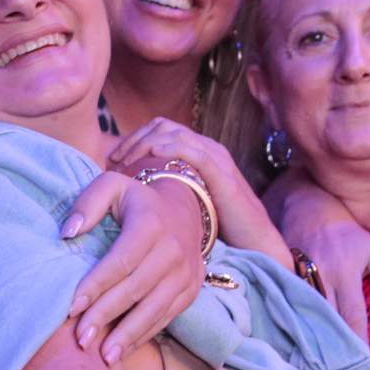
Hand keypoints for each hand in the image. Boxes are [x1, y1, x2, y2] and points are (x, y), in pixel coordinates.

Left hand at [58, 170, 204, 363]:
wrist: (184, 209)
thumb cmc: (136, 201)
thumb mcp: (111, 186)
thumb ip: (86, 204)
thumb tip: (67, 233)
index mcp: (151, 224)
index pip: (121, 260)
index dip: (96, 285)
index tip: (72, 307)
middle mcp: (174, 250)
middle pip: (136, 289)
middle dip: (107, 315)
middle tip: (80, 338)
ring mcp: (186, 273)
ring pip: (155, 308)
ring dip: (128, 335)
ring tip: (103, 356)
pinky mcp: (191, 290)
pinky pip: (167, 316)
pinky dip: (144, 335)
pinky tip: (122, 349)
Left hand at [105, 118, 282, 255]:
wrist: (256, 243)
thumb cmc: (221, 228)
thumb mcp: (188, 202)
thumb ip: (168, 192)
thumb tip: (132, 197)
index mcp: (198, 153)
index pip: (160, 130)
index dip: (133, 140)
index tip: (113, 160)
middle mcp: (207, 149)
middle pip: (162, 126)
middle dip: (133, 139)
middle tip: (113, 160)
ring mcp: (216, 159)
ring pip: (174, 133)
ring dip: (143, 143)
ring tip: (124, 162)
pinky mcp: (222, 174)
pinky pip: (194, 151)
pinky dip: (170, 149)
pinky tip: (151, 158)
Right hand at [264, 177, 369, 338]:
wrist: (304, 207)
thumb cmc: (343, 231)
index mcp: (345, 273)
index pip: (353, 315)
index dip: (358, 341)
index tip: (363, 365)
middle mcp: (321, 278)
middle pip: (328, 322)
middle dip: (334, 350)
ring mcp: (298, 279)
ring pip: (306, 318)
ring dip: (312, 343)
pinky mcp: (282, 279)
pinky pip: (288, 308)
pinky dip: (293, 327)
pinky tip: (294, 348)